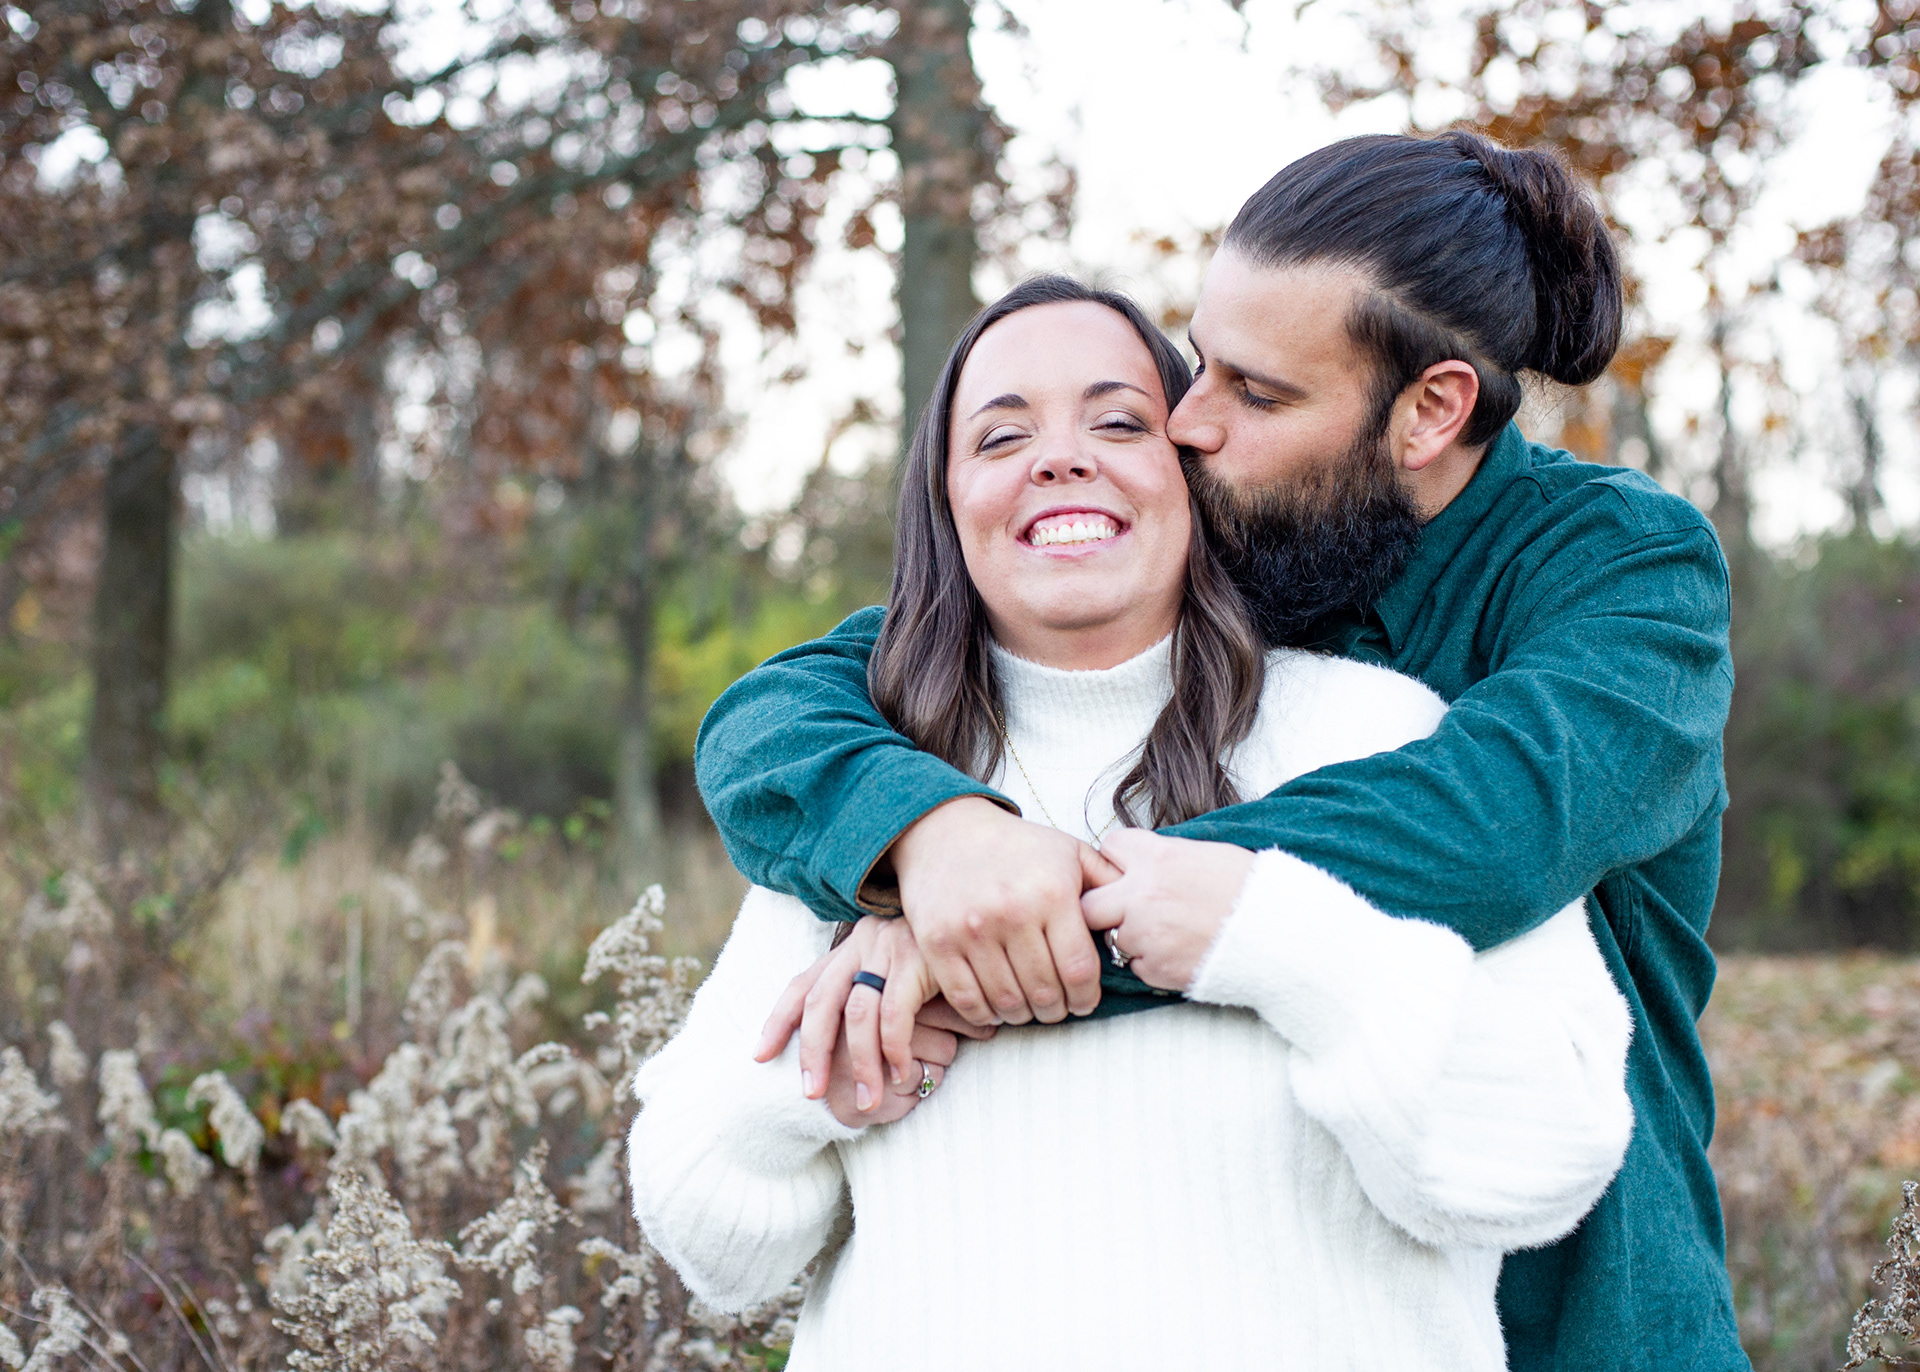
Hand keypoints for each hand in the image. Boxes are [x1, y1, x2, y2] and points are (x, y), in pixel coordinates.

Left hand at [756, 916, 994, 1114]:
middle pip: (820, 1001)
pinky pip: (894, 1014)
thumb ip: (870, 998)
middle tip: (810, 1093)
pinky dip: (894, 1049)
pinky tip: (902, 1073)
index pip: (803, 985)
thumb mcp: (895, 976)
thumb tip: (838, 1045)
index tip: (761, 1056)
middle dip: (812, 1052)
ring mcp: (888, 947)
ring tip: (865, 1100)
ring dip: (859, 1064)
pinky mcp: (917, 958)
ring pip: (857, 1014)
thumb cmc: (941, 961)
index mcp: (849, 947)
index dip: (779, 1021)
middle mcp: (861, 943)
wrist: (981, 920)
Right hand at [887, 797, 1117, 1026]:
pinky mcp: (937, 943)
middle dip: (1057, 1010)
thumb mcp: (1069, 852)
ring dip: (1023, 1015)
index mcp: (1051, 893)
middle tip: (1058, 1008)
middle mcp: (1012, 912)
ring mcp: (971, 930)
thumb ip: (1108, 883)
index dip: (1086, 997)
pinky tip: (997, 1006)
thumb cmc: (1017, 847)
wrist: (947, 831)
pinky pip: (967, 999)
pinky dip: (986, 1014)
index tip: (1085, 1002)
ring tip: (1030, 1007)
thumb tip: (1137, 915)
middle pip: (1045, 992)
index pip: (1079, 970)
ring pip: (1008, 1002)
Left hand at [1078, 829, 1254, 991]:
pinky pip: (1135, 966)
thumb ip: (1164, 856)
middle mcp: (1143, 896)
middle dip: (1102, 906)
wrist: (1282, 934)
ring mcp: (1146, 935)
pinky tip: (1179, 953)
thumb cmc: (1251, 889)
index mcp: (1158, 858)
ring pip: (1112, 938)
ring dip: (1130, 937)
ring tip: (1166, 934)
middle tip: (1125, 910)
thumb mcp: (1207, 853)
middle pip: (1088, 903)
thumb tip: (1140, 860)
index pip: (1110, 847)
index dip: (1119, 859)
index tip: (1129, 869)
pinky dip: (1150, 962)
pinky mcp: (1156, 969)